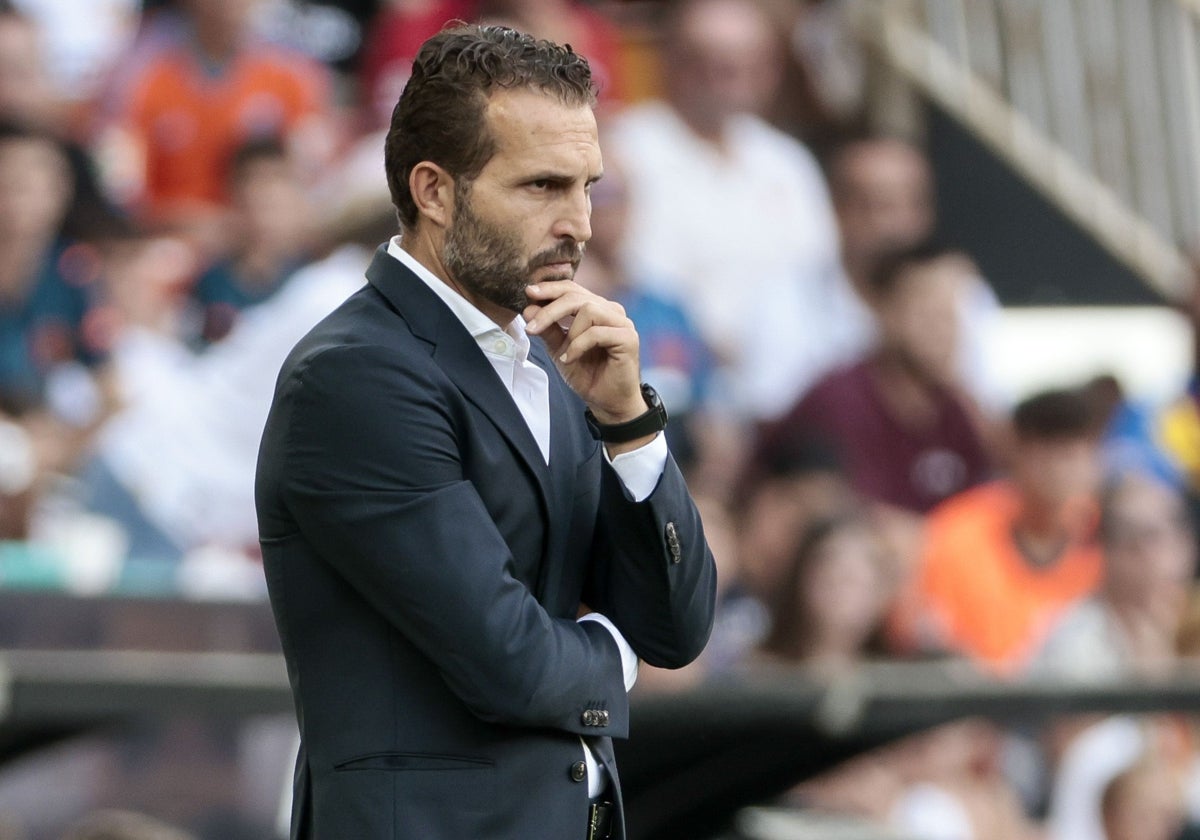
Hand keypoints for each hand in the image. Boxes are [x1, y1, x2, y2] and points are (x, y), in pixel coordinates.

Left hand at [523, 281, 645, 423]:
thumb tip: (529, 308)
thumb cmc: (587, 375)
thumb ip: (548, 329)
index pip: (572, 289)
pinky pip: (596, 332)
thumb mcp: (559, 349)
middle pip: (577, 296)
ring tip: (564, 353)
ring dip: (569, 332)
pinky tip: (570, 359)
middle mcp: (611, 311)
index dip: (550, 289)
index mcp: (597, 308)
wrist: (606, 402)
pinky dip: (578, 346)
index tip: (528, 293)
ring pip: (588, 309)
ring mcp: (622, 323)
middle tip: (532, 327)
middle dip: (550, 310)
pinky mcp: (628, 338)